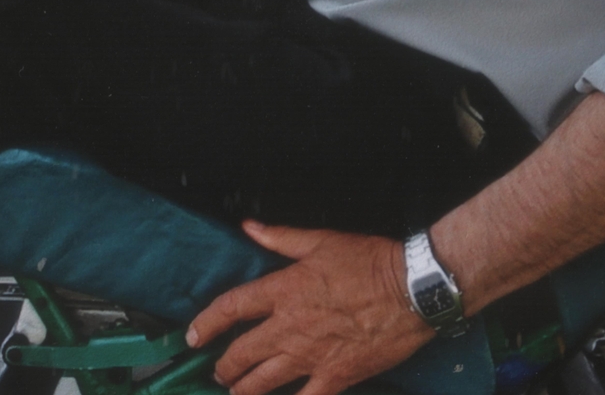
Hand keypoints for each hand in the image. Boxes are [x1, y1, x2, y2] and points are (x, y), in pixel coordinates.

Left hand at [188, 222, 433, 394]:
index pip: (231, 308)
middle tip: (218, 371)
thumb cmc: (369, 261)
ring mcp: (311, 356)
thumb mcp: (321, 241)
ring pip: (263, 383)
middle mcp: (289, 327)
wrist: (411, 290)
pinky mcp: (335, 376)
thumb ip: (280, 237)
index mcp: (284, 291)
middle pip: (241, 353)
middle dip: (223, 366)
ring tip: (236, 392)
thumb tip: (249, 227)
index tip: (193, 336)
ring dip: (243, 389)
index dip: (205, 324)